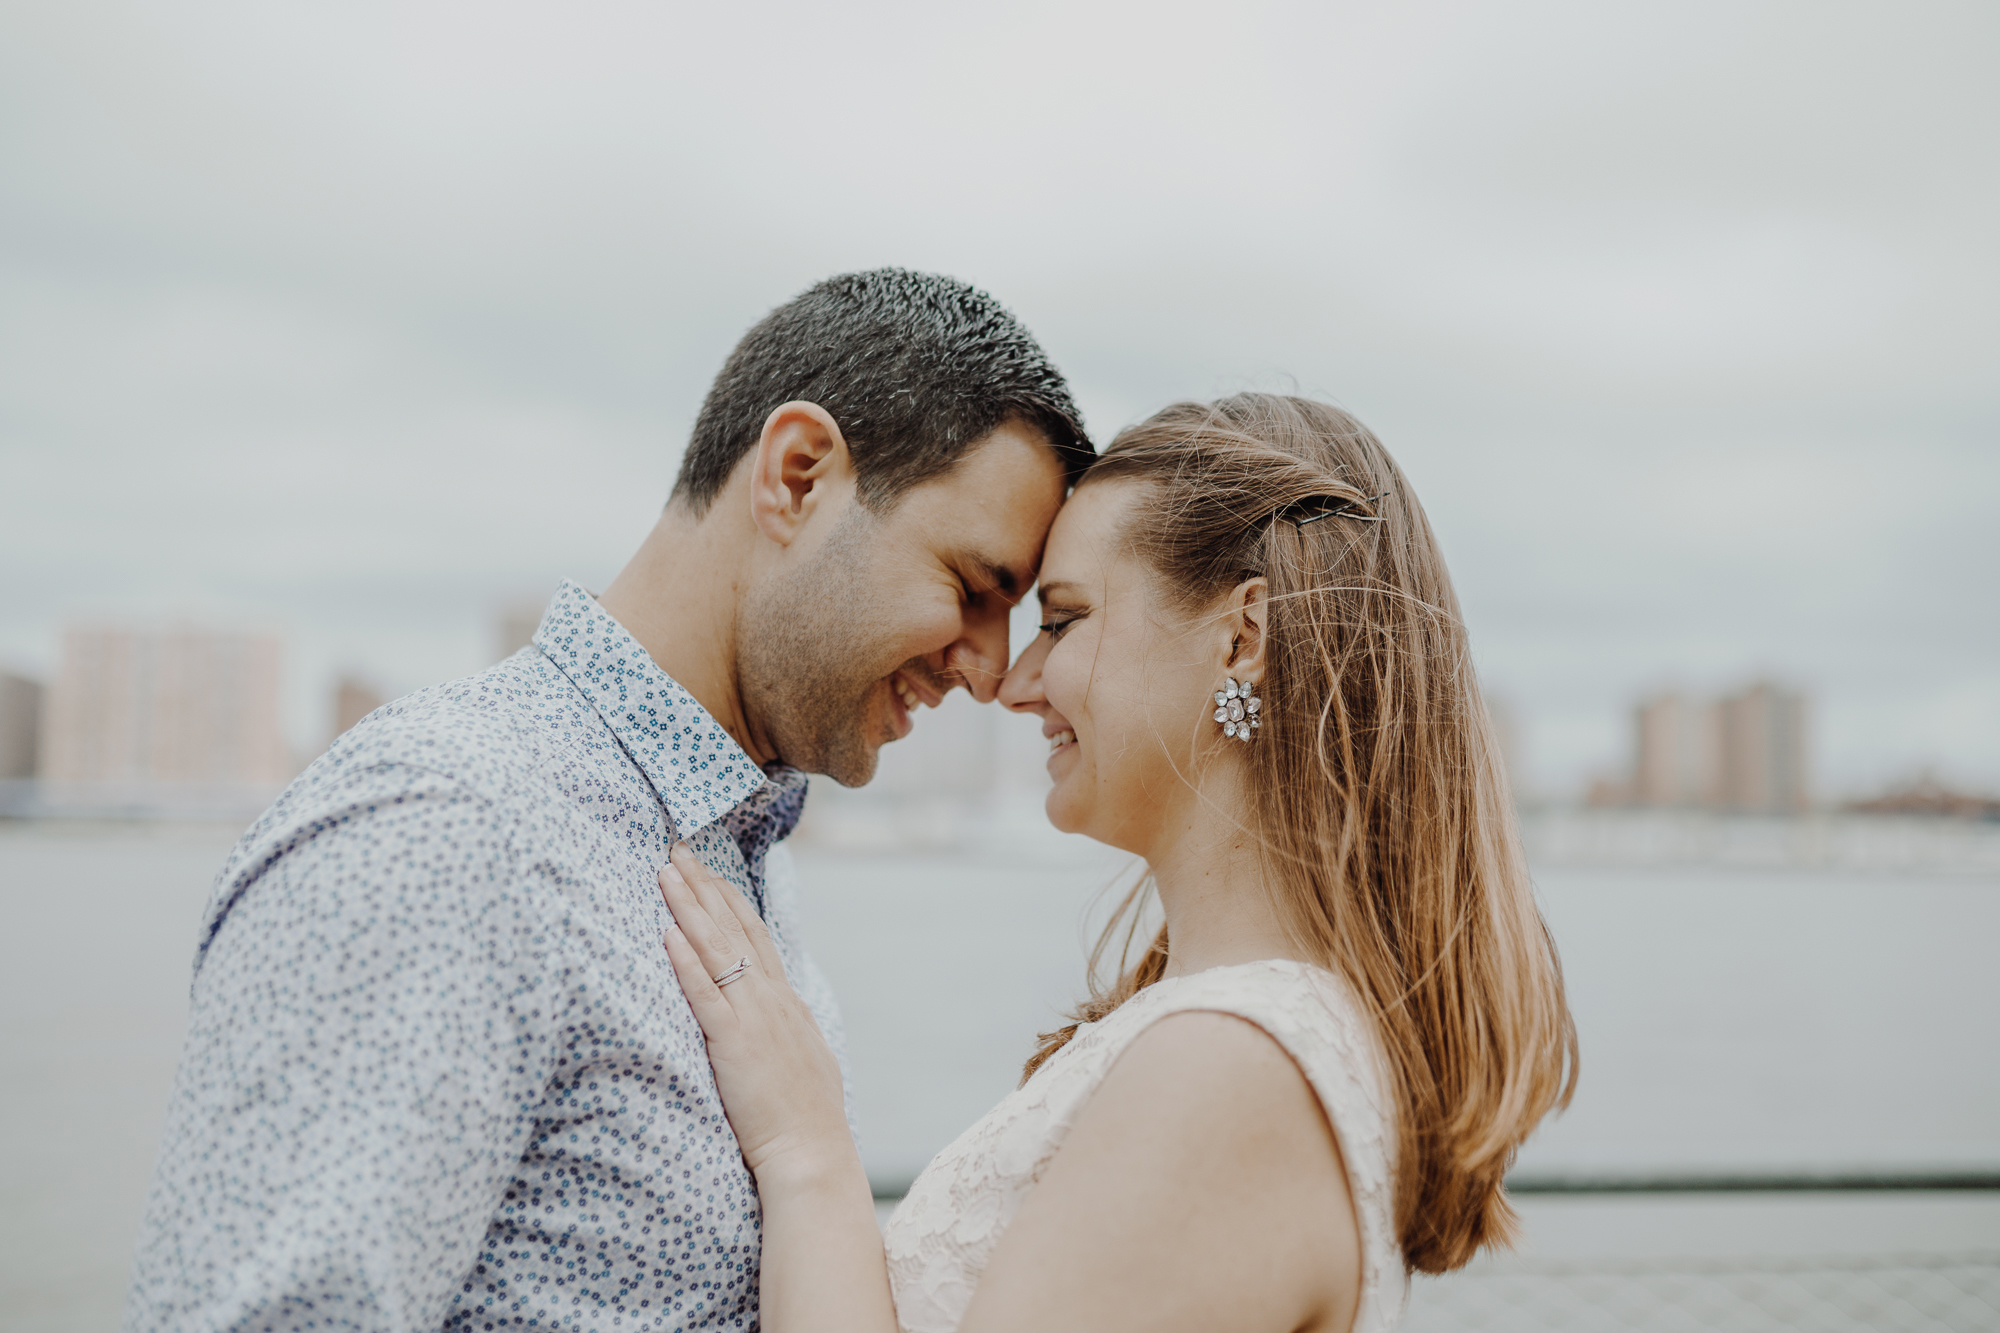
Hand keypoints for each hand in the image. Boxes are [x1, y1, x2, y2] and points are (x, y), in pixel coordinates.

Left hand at [659, 843, 854, 1186]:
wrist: (812, 1153)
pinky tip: (668, 933)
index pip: (756, 935)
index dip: (729, 899)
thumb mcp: (803, 1059)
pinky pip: (704, 994)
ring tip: (666, 872)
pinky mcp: (732, 1043)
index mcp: (787, 1002)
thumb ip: (784, 1029)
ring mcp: (754, 1018)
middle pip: (734, 928)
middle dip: (704, 886)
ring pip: (717, 949)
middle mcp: (772, 1000)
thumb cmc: (806, 1119)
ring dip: (689, 906)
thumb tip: (773, 1015)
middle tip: (678, 848)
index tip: (708, 870)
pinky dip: (685, 961)